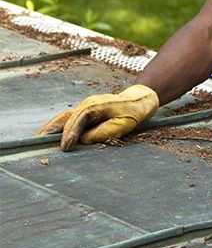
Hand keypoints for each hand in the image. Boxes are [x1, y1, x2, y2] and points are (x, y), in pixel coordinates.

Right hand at [35, 85, 158, 150]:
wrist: (139, 100)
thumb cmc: (133, 112)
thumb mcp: (122, 125)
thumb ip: (103, 132)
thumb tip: (83, 140)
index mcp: (96, 106)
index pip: (78, 120)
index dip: (70, 134)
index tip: (64, 147)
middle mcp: (87, 105)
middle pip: (64, 118)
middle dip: (51, 131)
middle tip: (37, 143)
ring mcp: (85, 107)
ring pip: (63, 118)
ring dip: (50, 129)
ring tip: (37, 140)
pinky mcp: (85, 111)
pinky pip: (68, 119)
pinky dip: (57, 127)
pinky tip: (49, 135)